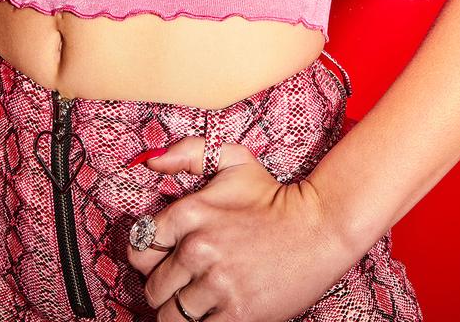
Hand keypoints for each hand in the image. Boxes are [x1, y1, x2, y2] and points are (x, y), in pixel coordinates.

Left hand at [127, 137, 350, 321]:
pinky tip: (215, 309)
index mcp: (189, 213)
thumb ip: (188, 153)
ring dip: (180, 311)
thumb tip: (151, 160)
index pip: (139, 247)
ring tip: (198, 299)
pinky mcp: (236, 313)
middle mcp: (197, 249)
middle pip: (151, 287)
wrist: (319, 227)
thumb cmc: (272, 196)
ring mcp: (216, 284)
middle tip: (184, 281)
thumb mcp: (233, 160)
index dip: (150, 255)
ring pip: (169, 316)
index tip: (166, 256)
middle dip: (165, 286)